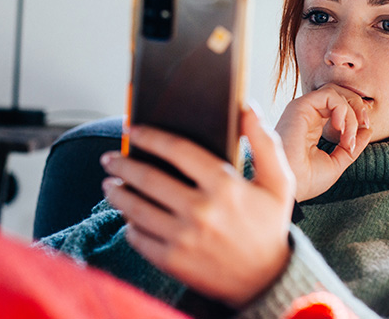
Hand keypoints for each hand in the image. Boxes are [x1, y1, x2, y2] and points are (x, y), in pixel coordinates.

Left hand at [100, 106, 295, 307]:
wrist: (268, 281)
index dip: (149, 136)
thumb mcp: (279, 183)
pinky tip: (128, 216)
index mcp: (224, 185)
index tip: (131, 129)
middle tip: (110, 158)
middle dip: (122, 163)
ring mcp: (184, 237)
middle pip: (148, 177)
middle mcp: (201, 210)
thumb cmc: (269, 227)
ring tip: (110, 185)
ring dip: (117, 192)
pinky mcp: (172, 261)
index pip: (177, 149)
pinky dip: (129, 224)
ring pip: (135, 207)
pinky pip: (138, 237)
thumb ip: (264, 142)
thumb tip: (248, 107)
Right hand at [275, 84, 372, 200]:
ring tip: (348, 134)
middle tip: (365, 123)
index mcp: (312, 125)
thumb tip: (368, 129)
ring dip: (350, 111)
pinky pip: (329, 95)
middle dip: (357, 105)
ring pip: (334, 92)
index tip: (366, 128)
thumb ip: (352, 145)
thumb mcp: (337, 161)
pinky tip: (341, 128)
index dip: (356, 113)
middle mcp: (306, 114)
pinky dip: (342, 109)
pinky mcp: (299, 107)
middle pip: (337, 93)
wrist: (292, 188)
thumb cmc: (307, 180)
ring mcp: (302, 109)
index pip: (337, 106)